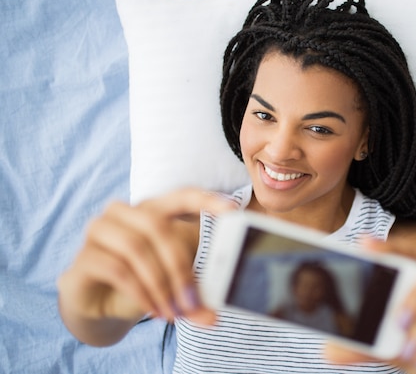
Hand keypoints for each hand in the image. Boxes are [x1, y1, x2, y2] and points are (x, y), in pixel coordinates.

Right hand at [57, 188, 236, 336]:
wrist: (101, 306)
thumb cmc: (143, 282)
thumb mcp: (173, 284)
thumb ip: (194, 295)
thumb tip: (214, 318)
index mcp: (153, 210)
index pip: (182, 195)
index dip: (206, 200)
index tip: (232, 212)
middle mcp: (124, 214)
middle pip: (158, 226)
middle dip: (179, 266)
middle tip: (192, 300)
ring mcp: (100, 231)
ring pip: (136, 248)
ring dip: (160, 284)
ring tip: (173, 312)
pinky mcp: (85, 257)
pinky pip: (117, 269)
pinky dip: (140, 292)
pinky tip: (153, 310)